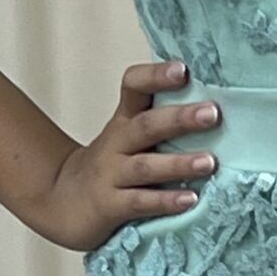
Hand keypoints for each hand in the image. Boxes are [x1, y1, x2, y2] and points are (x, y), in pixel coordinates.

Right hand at [34, 59, 221, 251]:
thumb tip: (213, 106)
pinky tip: (190, 200)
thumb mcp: (128, 137)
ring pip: (145, 166)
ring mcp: (111, 175)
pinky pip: (139, 202)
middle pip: (146, 126)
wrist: (63, 202)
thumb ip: (161, 122)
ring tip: (209, 162)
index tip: (183, 69)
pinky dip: (165, 201)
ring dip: (179, 164)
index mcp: (124, 120)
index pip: (134, 87)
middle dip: (180, 119)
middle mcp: (117, 143)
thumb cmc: (111, 167)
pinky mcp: (110, 206)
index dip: (156, 76)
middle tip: (212, 113)